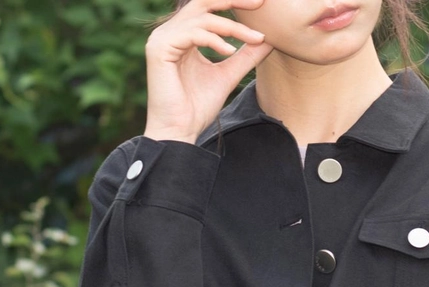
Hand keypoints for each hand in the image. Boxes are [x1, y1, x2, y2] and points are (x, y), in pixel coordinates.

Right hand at [143, 0, 272, 143]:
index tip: (262, 5)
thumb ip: (245, 55)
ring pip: (202, 18)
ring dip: (232, 27)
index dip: (234, 2)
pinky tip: (229, 52)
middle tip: (260, 2)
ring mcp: (161, 38)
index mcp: (182, 35)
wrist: (179, 131)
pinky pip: (192, 33)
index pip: (209, 7)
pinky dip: (215, 40)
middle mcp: (169, 32)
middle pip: (203, 1)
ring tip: (254, 39)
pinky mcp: (158, 48)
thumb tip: (269, 37)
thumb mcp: (228, 74)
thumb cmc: (197, 107)